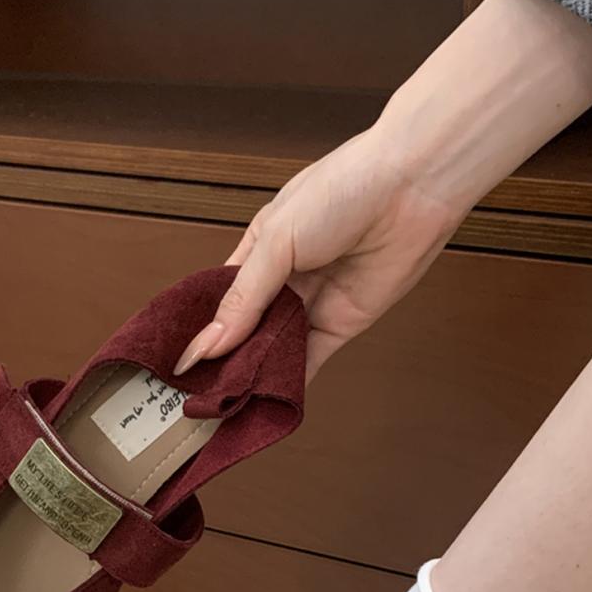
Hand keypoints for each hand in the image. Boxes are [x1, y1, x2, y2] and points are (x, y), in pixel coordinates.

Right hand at [173, 129, 459, 382]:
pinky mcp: (341, 326)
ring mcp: (312, 305)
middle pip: (246, 332)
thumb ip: (243, 298)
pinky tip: (264, 404)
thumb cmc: (343, 190)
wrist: (412, 186)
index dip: (202, 333)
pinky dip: (288, 385)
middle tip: (197, 396)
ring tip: (224, 405)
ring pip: (274, 350)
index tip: (179, 367)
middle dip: (225, 363)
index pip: (221, 302)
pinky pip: (309, 362)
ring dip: (253, 376)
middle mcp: (283, 281)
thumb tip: (208, 344)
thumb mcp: (276, 240)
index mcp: (259, 251)